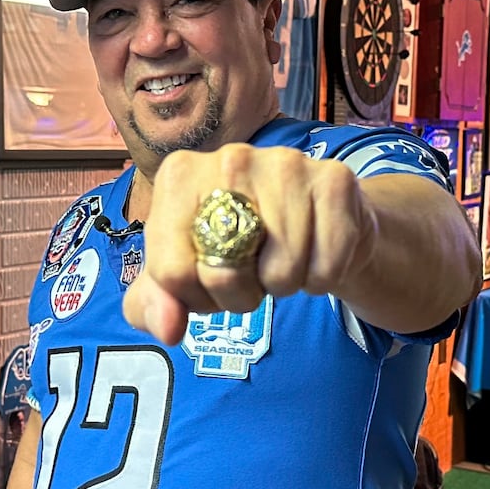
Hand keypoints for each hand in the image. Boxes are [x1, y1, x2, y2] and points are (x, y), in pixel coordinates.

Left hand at [123, 143, 374, 344]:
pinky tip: (313, 253)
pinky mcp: (335, 181)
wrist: (314, 223)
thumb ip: (154, 304)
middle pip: (223, 272)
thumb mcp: (184, 276)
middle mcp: (231, 158)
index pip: (172, 272)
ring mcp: (286, 164)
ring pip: (280, 273)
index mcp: (179, 176)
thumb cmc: (239, 247)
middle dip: (237, 294)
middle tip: (248, 273)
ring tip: (280, 258)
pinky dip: (320, 278)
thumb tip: (168, 329)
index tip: (208, 280)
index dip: (194, 297)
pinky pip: (325, 267)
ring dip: (282, 285)